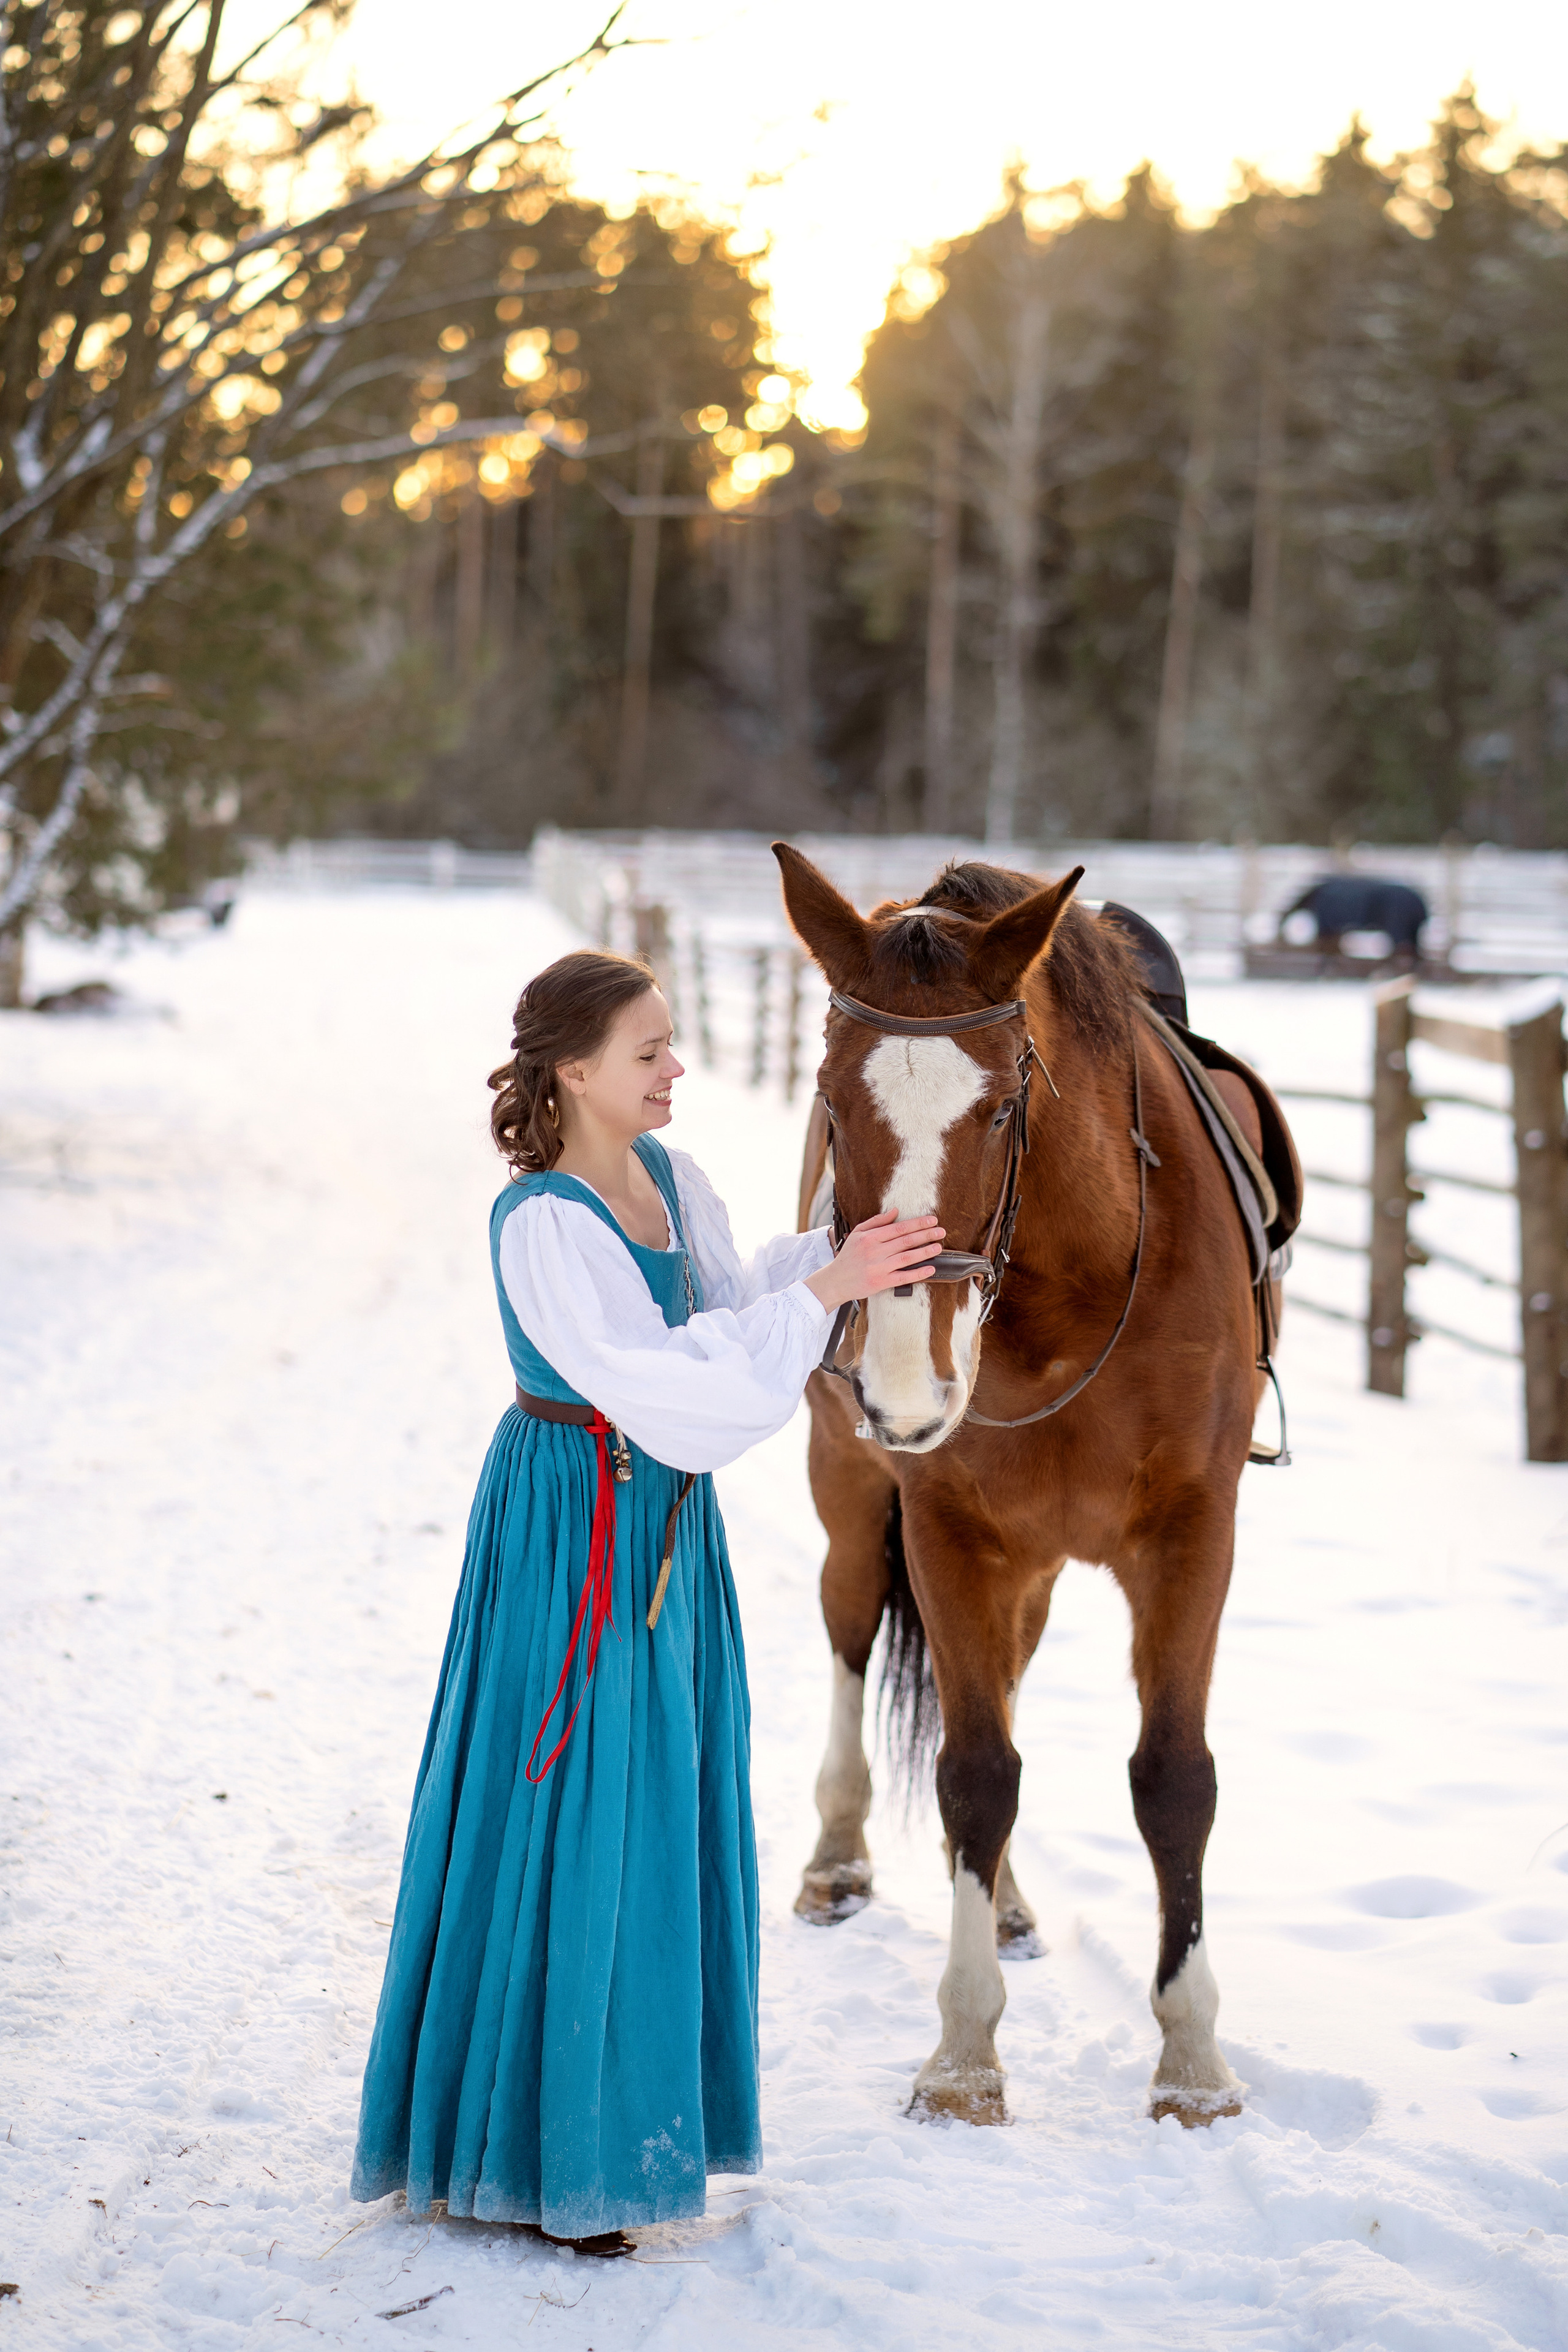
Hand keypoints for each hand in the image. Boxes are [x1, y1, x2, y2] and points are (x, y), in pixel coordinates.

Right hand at [804, 1211, 943, 1311]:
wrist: (836, 1281)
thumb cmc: (848, 1256)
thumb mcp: (858, 1233)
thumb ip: (877, 1221)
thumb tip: (895, 1211)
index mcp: (870, 1238)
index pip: (899, 1228)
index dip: (917, 1223)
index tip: (932, 1220)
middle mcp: (875, 1252)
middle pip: (905, 1241)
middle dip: (925, 1235)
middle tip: (941, 1231)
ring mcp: (879, 1268)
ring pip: (906, 1258)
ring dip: (924, 1252)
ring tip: (938, 1247)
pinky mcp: (881, 1282)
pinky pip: (903, 1277)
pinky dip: (917, 1273)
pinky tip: (930, 1269)